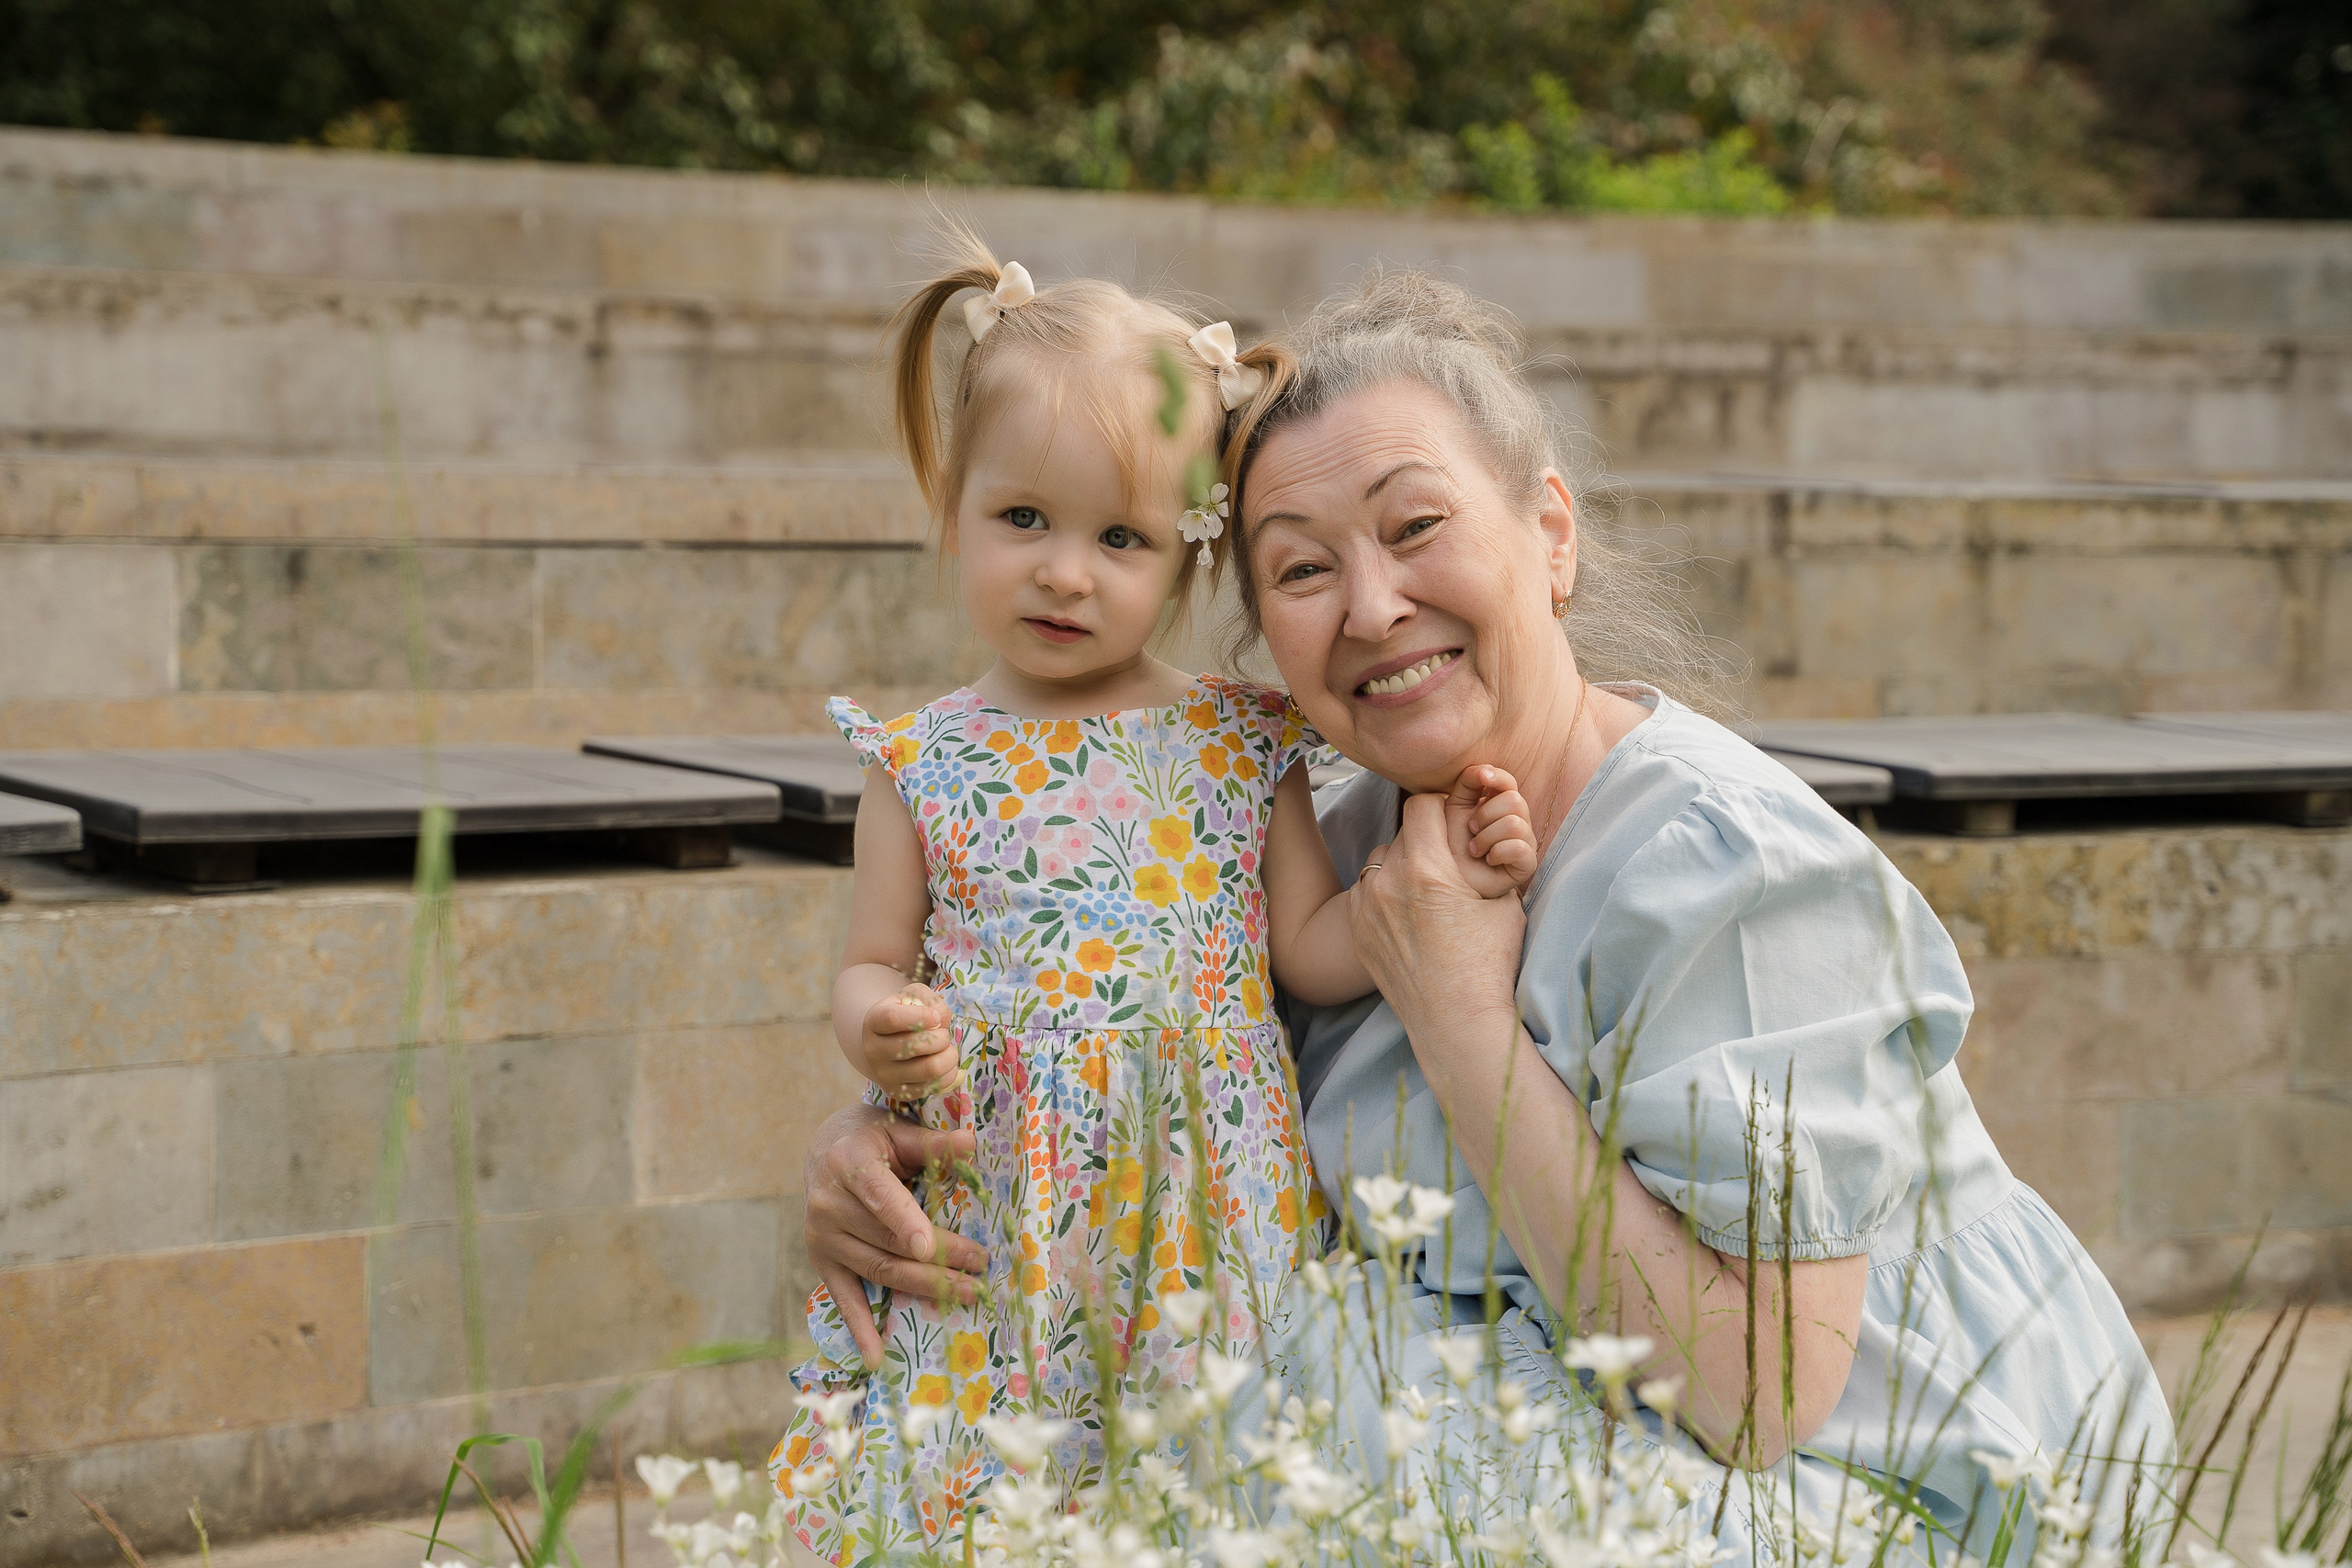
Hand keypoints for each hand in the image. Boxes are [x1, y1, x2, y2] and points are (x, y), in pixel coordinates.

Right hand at [803, 1104, 984, 1366]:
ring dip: (922, 1287)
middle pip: (886, 1241)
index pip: (878, 1196)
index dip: (903, 1222)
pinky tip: (877, 1358)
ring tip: (967, 1293)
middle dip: (937, 1259)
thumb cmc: (872, 1136)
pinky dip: (860, 1329)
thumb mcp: (898, 1129)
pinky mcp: (822, 1261)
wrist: (824, 1148)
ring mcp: (822, 1237)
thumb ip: (932, 1143)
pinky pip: (844, 1298)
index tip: (927, 1247)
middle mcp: (827, 1204)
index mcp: (847, 1164)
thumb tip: (972, 1142)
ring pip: (878, 1270)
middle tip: (980, 1267)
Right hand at [856, 981, 959, 1102]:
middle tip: (943, 1034)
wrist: (884, 1043)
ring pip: (929, 1069)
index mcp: (874, 1021)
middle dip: (940, 1037)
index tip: (936, 1017)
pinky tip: (944, 1062)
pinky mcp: (899, 1093)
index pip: (892, 1019)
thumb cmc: (904, 1014)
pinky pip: (933, 1086)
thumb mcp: (912, 997)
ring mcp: (884, 1075)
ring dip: (948, 1056)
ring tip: (947, 1049)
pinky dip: (949, 1073)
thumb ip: (929, 1000)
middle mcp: (874, 1050)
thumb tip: (940, 1019)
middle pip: (915, 1046)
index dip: (920, 1017)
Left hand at [1349, 791, 1526, 1054]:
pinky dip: (1383, 893)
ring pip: (1381, 860)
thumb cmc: (1489, 962)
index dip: (1441, 809)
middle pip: (1401, 832)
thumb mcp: (1503, 899)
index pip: (1421, 804)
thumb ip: (1485, 856)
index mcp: (1428, 869)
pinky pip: (1365, 890)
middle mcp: (1389, 882)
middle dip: (1424, 840)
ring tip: (1426, 892)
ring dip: (1400, 865)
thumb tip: (1477, 829)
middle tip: (1445, 862)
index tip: (1453, 823)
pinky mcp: (1356, 929)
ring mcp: (1366, 907)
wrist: (1456, 1020)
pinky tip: (1407, 915)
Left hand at [1450, 764, 1538, 896]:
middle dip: (1485, 815)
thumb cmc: (1452, 842)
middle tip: (1471, 829)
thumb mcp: (1453, 806)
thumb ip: (1467, 782)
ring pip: (1515, 824)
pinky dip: (1497, 853)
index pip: (1509, 782)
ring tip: (1475, 849)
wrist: (1451, 876)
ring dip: (1487, 837)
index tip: (1483, 778)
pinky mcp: (1527, 863)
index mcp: (1499, 803)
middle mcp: (1517, 819)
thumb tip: (1484, 770)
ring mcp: (1525, 841)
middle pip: (1515, 800)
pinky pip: (1519, 848)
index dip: (1498, 777)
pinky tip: (1488, 860)